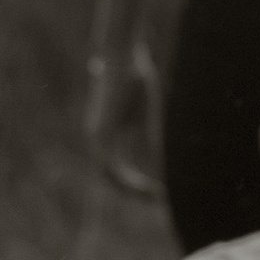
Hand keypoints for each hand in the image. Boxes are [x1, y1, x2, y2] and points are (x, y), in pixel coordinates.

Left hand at [83, 43, 161, 197]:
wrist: (122, 59)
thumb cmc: (135, 82)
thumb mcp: (148, 120)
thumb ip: (152, 143)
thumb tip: (164, 166)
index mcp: (107, 139)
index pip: (120, 172)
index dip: (138, 185)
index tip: (160, 191)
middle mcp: (97, 142)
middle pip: (115, 180)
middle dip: (137, 193)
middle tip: (160, 200)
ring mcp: (95, 141)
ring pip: (113, 179)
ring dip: (135, 190)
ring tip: (157, 197)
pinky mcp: (100, 137)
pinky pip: (114, 169)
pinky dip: (131, 180)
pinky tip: (149, 184)